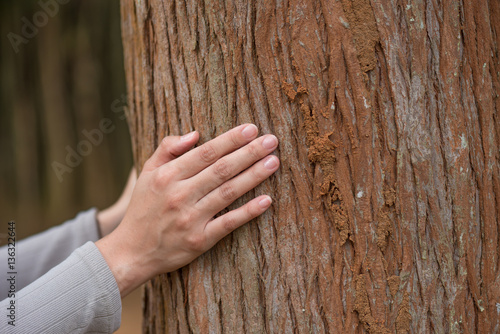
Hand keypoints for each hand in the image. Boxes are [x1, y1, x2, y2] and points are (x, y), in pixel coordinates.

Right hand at [96, 124, 279, 296]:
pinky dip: (248, 212)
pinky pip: (228, 223)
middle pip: (221, 169)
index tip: (251, 129)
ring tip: (274, 162)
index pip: (205, 153)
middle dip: (249, 153)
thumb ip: (167, 149)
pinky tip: (266, 200)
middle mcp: (180, 195)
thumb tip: (195, 134)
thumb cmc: (143, 208)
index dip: (230, 140)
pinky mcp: (200, 240)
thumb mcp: (147, 173)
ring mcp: (191, 219)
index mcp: (167, 176)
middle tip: (272, 141)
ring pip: (228, 192)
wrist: (132, 252)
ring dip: (253, 176)